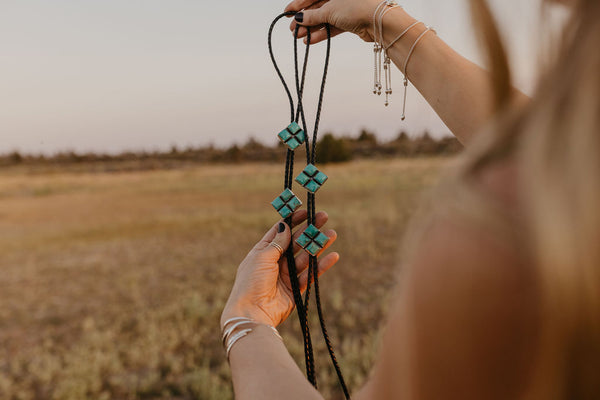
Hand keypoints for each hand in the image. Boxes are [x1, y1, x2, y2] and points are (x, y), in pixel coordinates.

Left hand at [221, 210, 338, 328]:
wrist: (251, 314)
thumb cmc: (251, 283)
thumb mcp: (262, 258)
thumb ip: (277, 243)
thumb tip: (285, 226)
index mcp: (262, 252)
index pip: (280, 232)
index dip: (292, 220)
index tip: (305, 210)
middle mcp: (275, 262)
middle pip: (295, 242)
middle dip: (309, 230)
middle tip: (324, 217)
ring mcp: (286, 276)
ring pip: (305, 257)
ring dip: (318, 245)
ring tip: (332, 234)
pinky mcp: (295, 289)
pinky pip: (311, 274)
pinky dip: (322, 265)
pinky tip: (333, 256)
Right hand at [284, 0, 383, 43]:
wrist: (379, 21)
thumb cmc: (357, 7)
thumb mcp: (329, 10)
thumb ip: (312, 15)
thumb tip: (298, 18)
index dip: (298, 5)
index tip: (287, 14)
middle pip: (317, 8)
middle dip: (304, 20)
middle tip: (292, 30)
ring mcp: (345, 9)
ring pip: (324, 19)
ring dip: (311, 29)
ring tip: (299, 37)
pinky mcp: (350, 22)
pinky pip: (332, 27)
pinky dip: (322, 34)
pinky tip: (310, 40)